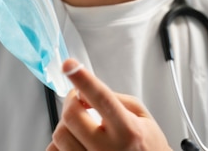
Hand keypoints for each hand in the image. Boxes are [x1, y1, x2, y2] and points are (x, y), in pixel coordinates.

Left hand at [46, 59, 171, 150]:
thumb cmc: (147, 145)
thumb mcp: (142, 116)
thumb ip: (115, 99)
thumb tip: (85, 91)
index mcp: (128, 130)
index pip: (102, 98)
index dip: (84, 79)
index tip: (70, 65)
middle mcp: (109, 149)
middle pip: (72, 115)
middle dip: (72, 101)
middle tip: (79, 99)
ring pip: (60, 135)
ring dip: (66, 123)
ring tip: (81, 124)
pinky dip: (60, 143)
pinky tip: (75, 140)